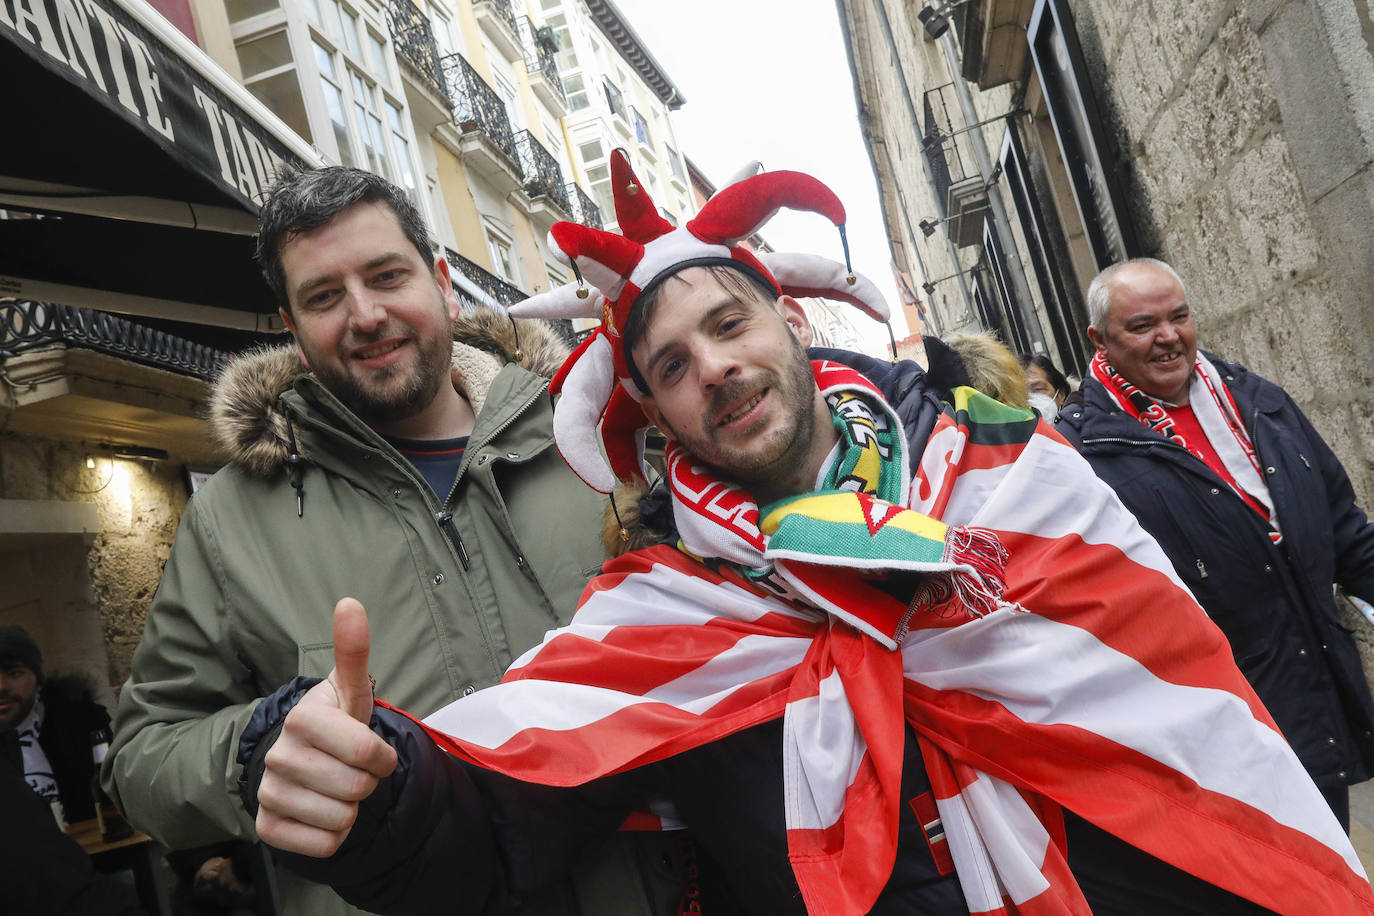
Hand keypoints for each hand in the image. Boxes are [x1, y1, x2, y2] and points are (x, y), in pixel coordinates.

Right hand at [254, 598, 397, 856]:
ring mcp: (268, 792)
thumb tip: (350, 602)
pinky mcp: (266, 828)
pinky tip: (322, 813)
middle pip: (356, 788)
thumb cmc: (335, 723)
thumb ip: (353, 651)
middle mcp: (279, 754)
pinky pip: (324, 845)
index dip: (382, 758)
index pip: (366, 753)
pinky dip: (333, 836)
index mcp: (303, 718)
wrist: (301, 761)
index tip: (374, 751)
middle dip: (367, 783)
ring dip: (351, 809)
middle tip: (353, 770)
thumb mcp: (349, 690)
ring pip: (341, 818)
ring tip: (336, 788)